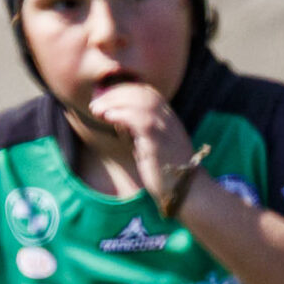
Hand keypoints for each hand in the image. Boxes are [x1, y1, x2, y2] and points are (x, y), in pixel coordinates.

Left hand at [83, 81, 192, 206]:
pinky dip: (120, 114)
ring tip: (96, 110)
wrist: (188, 192)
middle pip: (141, 92)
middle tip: (95, 104)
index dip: (124, 90)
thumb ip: (138, 130)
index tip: (105, 99)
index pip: (147, 92)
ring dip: (113, 102)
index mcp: (169, 119)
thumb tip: (116, 118)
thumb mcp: (153, 146)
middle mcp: (169, 120)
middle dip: (114, 94)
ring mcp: (166, 129)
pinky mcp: (159, 141)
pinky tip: (108, 118)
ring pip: (139, 101)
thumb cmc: (167, 173)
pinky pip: (139, 119)